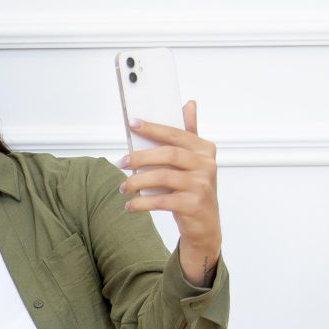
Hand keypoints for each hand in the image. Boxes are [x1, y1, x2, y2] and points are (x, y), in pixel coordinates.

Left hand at [120, 100, 220, 285]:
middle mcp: (207, 165)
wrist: (205, 225)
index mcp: (205, 149)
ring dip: (138, 182)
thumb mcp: (194, 160)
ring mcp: (202, 185)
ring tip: (123, 187)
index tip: (132, 124)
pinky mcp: (194, 205)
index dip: (153, 128)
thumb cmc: (194, 188)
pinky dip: (143, 203)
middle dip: (141, 157)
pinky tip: (131, 205)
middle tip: (121, 162)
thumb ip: (190, 133)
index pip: (176, 134)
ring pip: (163, 177)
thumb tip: (189, 104)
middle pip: (168, 154)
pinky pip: (162, 200)